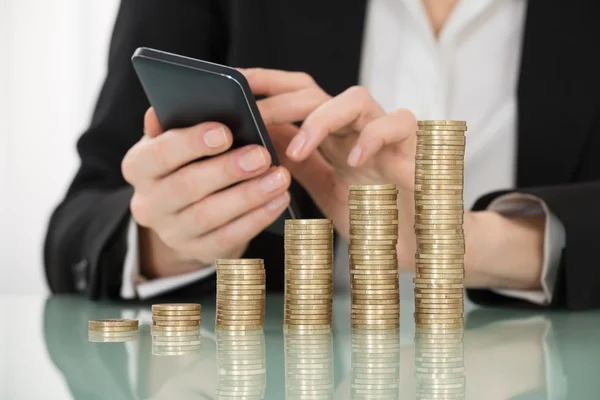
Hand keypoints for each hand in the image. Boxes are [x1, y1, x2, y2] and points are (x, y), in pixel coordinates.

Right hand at [121, 108, 290, 277]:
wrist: (185, 215)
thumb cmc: (185, 164)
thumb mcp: (174, 141)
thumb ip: (173, 123)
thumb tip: (161, 108)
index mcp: (138, 167)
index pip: (159, 154)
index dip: (191, 143)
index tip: (225, 132)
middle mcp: (148, 204)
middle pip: (186, 187)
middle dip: (227, 170)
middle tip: (262, 155)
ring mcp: (172, 233)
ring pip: (210, 215)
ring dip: (249, 195)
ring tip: (280, 176)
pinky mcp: (200, 252)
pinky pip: (229, 237)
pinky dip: (257, 218)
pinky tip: (279, 200)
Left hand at [241, 68, 543, 290]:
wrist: (424, 248)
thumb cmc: (379, 219)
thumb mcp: (328, 191)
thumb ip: (302, 165)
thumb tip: (265, 138)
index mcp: (336, 139)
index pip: (300, 96)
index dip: (270, 83)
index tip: (238, 82)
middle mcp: (359, 131)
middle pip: (320, 91)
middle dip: (283, 99)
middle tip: (255, 115)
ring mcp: (388, 138)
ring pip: (358, 98)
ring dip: (323, 117)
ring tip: (299, 148)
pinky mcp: (418, 150)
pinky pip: (401, 125)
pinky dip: (375, 136)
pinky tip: (354, 157)